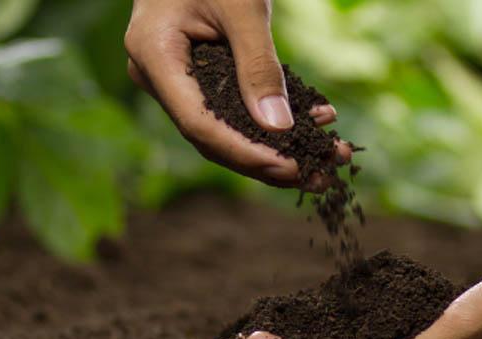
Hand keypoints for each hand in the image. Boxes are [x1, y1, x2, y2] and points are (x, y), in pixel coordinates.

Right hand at [125, 0, 350, 188]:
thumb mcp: (242, 8)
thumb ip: (259, 66)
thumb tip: (279, 127)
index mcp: (155, 56)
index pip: (199, 124)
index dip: (245, 152)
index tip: (290, 168)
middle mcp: (157, 76)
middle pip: (213, 138)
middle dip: (270, 161)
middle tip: (320, 177)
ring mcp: (174, 81)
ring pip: (225, 131)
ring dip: (278, 147)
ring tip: (326, 161)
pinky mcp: (196, 79)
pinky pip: (232, 111)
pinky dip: (272, 121)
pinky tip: (315, 126)